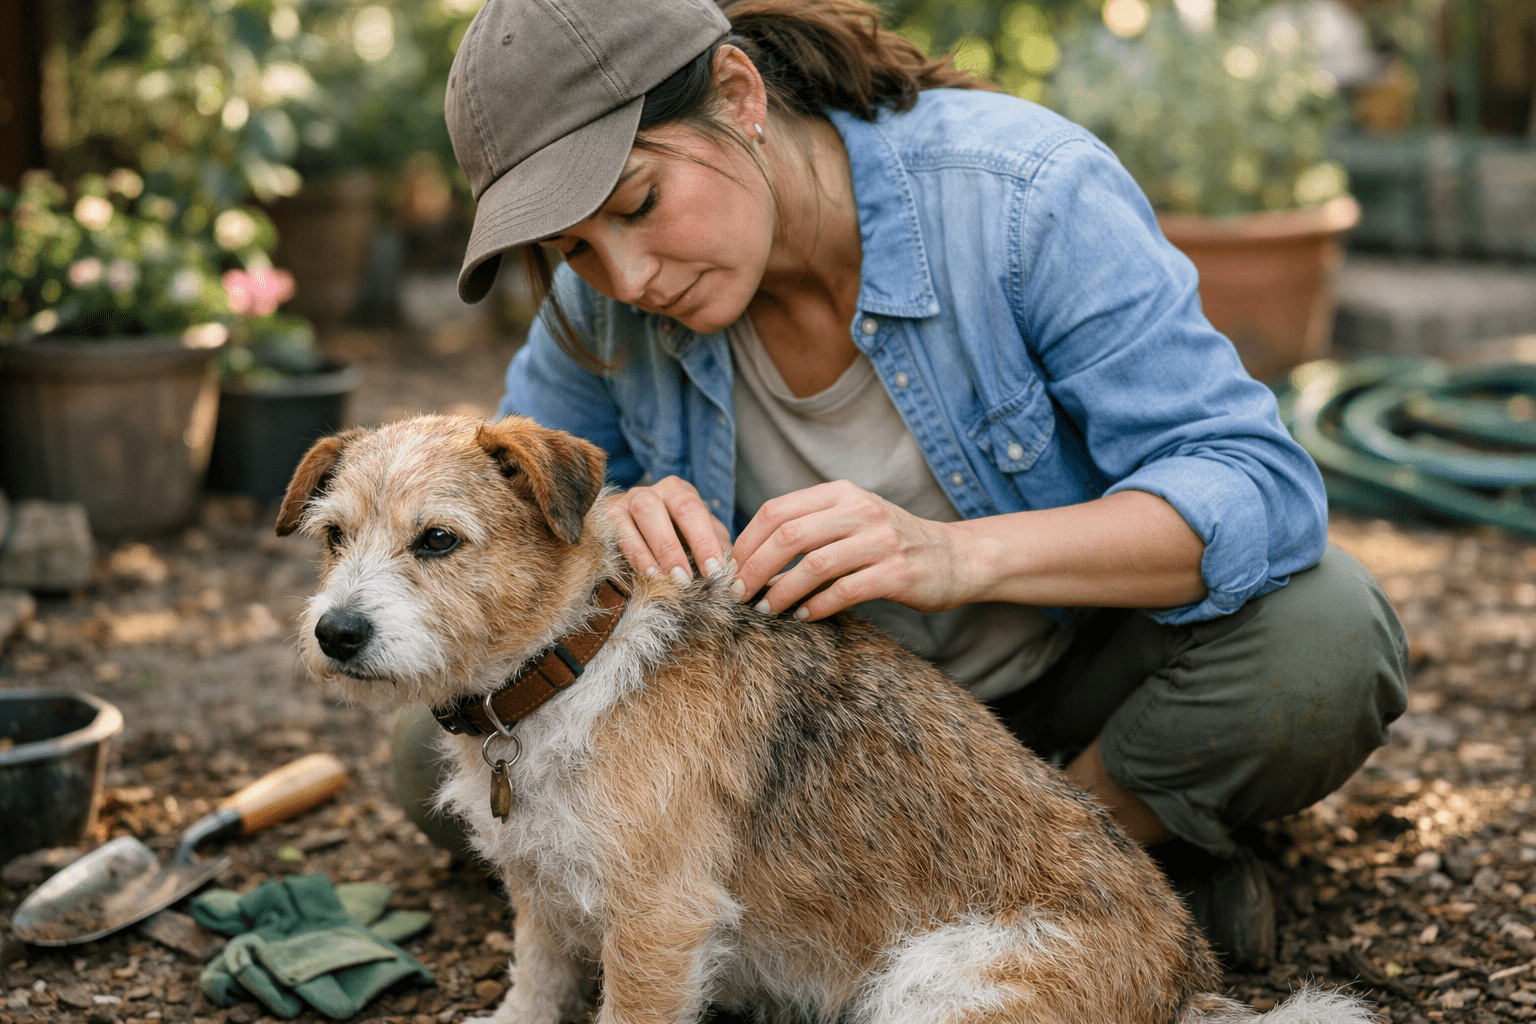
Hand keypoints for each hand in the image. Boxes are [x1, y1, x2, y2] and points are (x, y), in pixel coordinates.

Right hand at [605, 476, 730, 582]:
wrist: (638, 530)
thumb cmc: (678, 536)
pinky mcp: (608, 517)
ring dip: (652, 551)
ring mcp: (625, 501)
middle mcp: (650, 491)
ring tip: (667, 580)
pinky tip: (648, 575)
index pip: (691, 509)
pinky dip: (634, 555)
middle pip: (657, 508)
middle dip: (673, 547)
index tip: (715, 571)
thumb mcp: (700, 537)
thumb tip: (731, 569)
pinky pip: (617, 531)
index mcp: (678, 491)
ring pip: (637, 515)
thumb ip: (716, 547)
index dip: (703, 540)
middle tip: (686, 580)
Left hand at [729, 480, 970, 620]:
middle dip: (755, 568)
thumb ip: (812, 527)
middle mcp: (860, 511)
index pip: (778, 510)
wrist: (957, 557)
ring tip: (766, 610)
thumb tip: (752, 555)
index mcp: (841, 494)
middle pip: (789, 535)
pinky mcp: (897, 573)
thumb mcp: (853, 519)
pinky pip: (845, 591)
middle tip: (739, 594)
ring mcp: (881, 541)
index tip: (730, 568)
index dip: (747, 541)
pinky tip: (804, 617)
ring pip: (814, 565)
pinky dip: (818, 607)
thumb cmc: (893, 543)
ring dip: (782, 592)